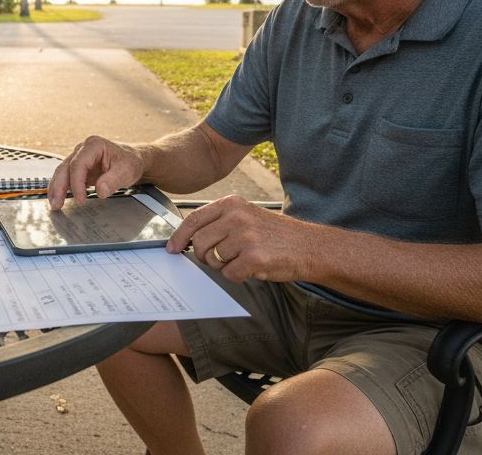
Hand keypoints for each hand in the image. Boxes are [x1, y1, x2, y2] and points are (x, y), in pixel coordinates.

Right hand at [47, 136, 142, 209]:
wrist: (132, 160)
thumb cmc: (130, 162)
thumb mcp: (127, 171)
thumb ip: (113, 180)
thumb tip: (100, 191)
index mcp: (94, 145)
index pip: (78, 164)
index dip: (77, 183)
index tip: (81, 199)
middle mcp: (83, 149)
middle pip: (65, 167)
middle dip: (59, 186)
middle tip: (57, 204)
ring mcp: (79, 158)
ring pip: (62, 172)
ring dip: (56, 188)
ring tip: (55, 204)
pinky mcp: (78, 168)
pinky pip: (66, 177)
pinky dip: (61, 188)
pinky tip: (58, 199)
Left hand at [166, 195, 318, 282]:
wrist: (310, 246)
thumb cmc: (275, 235)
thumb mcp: (247, 216)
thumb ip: (220, 222)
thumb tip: (188, 239)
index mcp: (232, 203)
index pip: (193, 219)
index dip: (179, 236)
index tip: (171, 248)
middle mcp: (237, 216)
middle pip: (199, 243)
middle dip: (204, 256)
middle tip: (221, 259)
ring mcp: (245, 236)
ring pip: (213, 260)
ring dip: (224, 266)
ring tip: (244, 260)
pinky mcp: (254, 257)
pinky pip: (230, 274)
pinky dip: (238, 276)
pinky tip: (253, 268)